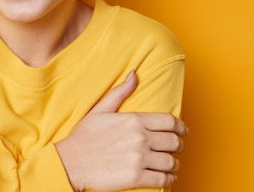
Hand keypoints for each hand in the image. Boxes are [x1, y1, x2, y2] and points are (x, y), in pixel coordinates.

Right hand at [55, 71, 187, 191]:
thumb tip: (134, 74)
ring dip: (175, 164)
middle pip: (173, 142)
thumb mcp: (100, 110)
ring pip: (170, 162)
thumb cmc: (83, 137)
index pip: (169, 122)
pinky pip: (163, 179)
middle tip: (177, 148)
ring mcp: (138, 159)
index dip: (181, 127)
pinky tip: (167, 177)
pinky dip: (169, 179)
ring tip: (173, 165)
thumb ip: (120, 92)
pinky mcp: (136, 178)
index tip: (183, 131)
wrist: (69, 162)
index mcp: (133, 120)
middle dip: (179, 145)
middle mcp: (139, 138)